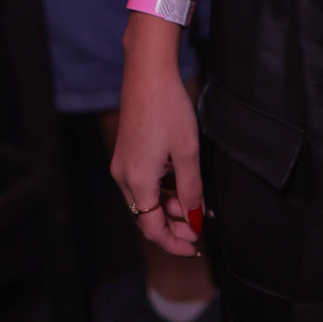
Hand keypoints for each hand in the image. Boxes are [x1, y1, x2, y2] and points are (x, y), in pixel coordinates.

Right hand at [111, 15, 203, 256]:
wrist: (148, 72)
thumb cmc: (169, 109)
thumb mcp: (187, 152)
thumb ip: (191, 190)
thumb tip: (193, 220)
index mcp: (137, 182)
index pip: (152, 229)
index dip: (174, 243)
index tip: (196, 249)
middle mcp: (123, 177)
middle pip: (146, 217)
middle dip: (173, 226)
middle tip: (200, 227)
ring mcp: (122, 164)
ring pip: (145, 200)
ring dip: (169, 207)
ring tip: (195, 204)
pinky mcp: (127, 153)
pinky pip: (143, 183)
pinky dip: (162, 190)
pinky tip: (181, 184)